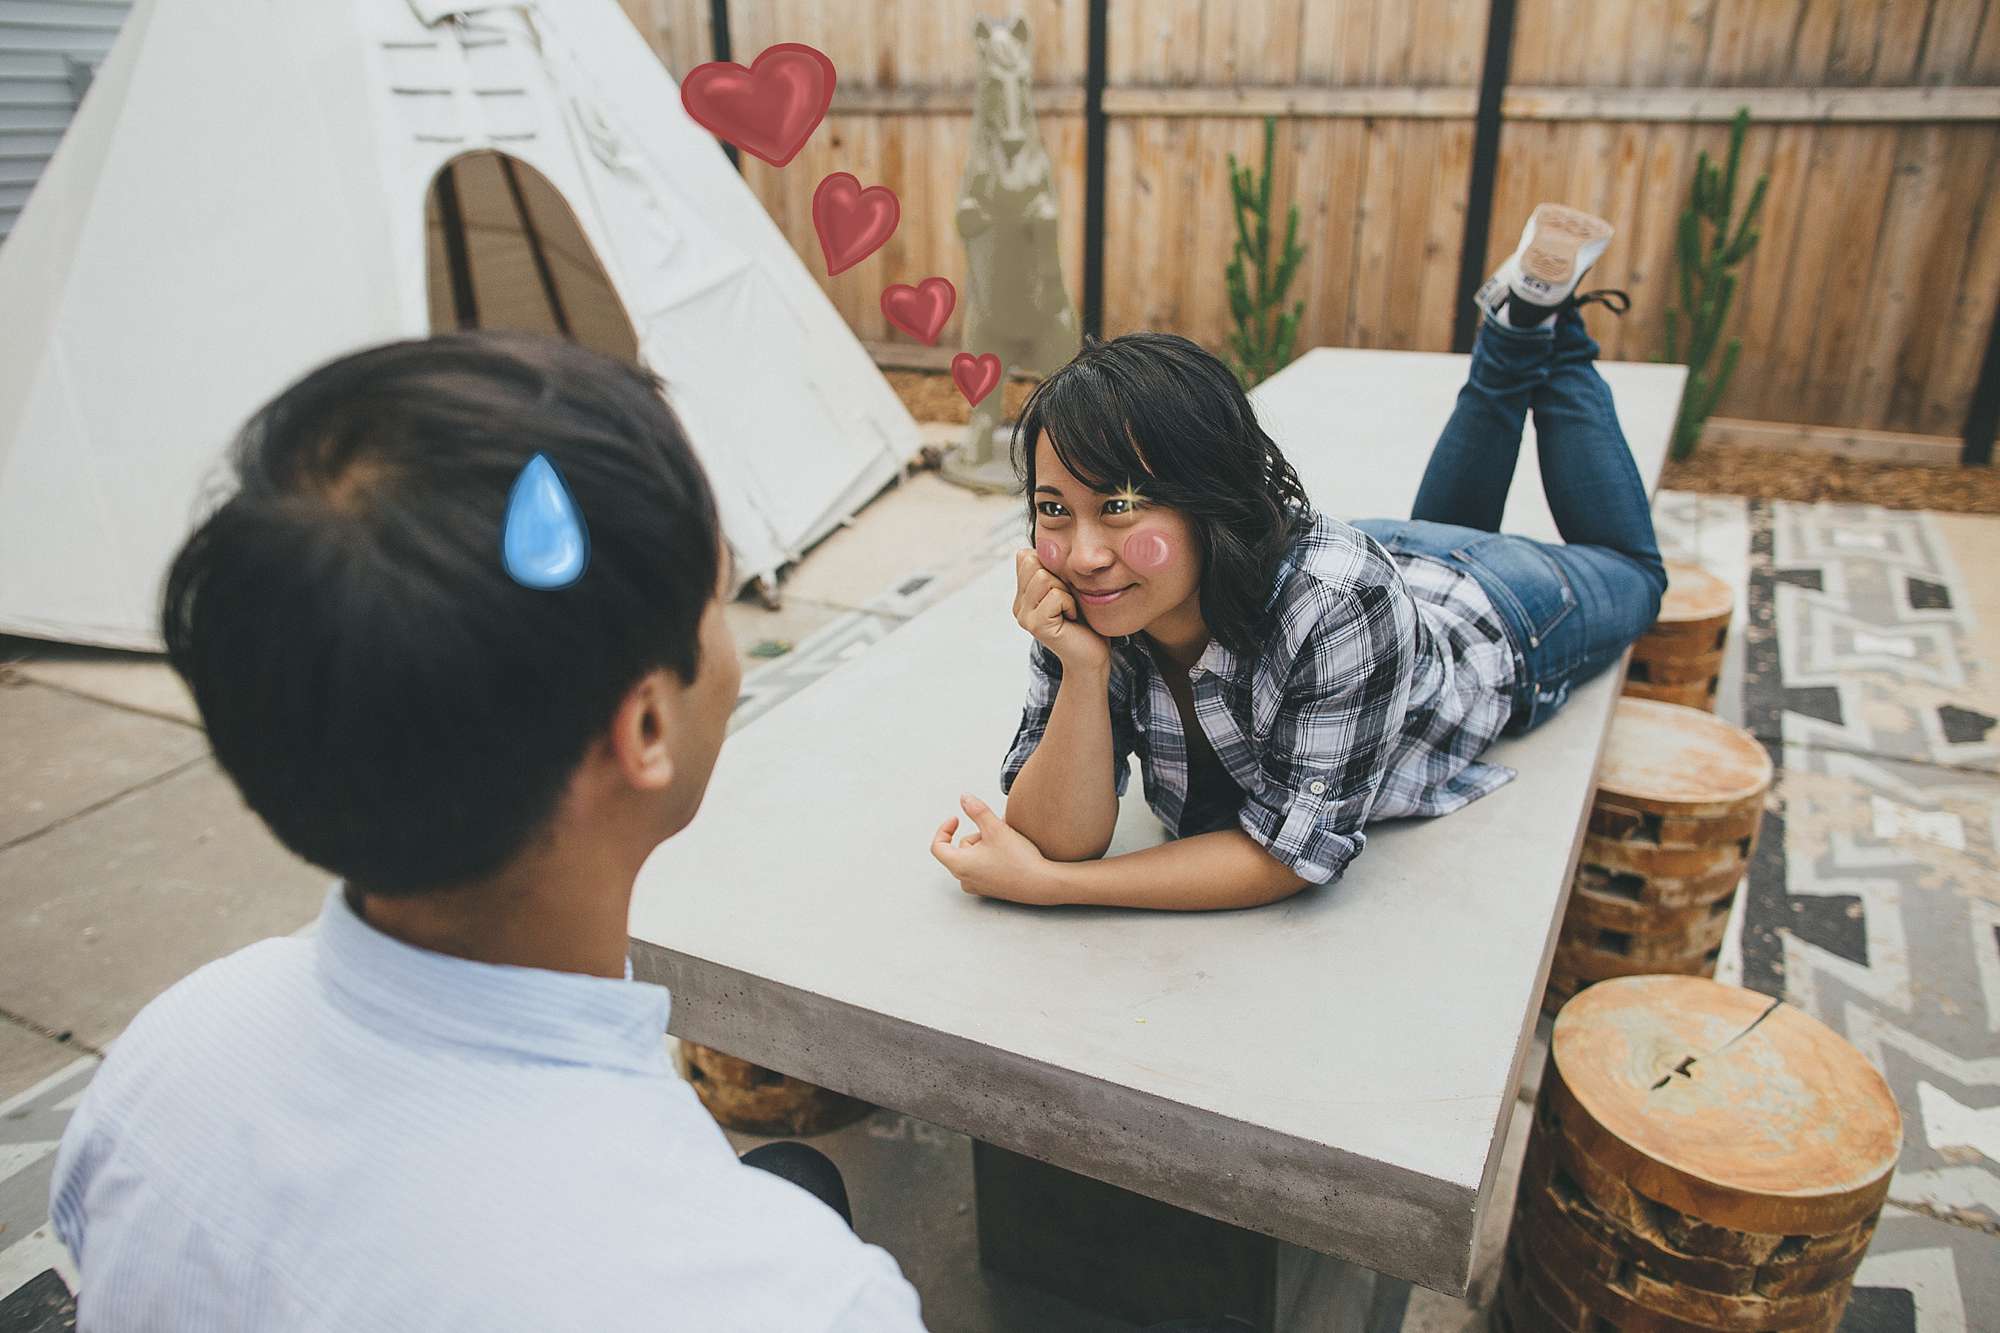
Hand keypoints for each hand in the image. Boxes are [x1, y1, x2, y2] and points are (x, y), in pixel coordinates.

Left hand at [931, 794, 1063, 905]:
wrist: (1041, 883)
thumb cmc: (1018, 859)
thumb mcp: (995, 828)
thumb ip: (977, 810)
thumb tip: (964, 798)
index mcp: (959, 865)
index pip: (938, 846)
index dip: (944, 829)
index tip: (957, 818)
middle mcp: (965, 879)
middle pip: (961, 849)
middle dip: (977, 835)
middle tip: (996, 830)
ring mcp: (977, 886)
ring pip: (973, 857)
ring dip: (985, 844)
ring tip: (1005, 841)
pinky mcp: (990, 889)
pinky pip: (983, 867)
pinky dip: (991, 856)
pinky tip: (1009, 852)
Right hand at [1013, 548, 1108, 672]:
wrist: (1092, 656)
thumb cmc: (1086, 621)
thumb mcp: (1067, 588)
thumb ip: (1050, 571)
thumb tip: (1029, 548)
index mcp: (1023, 595)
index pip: (1026, 557)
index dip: (1051, 566)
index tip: (1063, 589)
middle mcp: (1018, 606)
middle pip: (1034, 564)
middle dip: (1059, 577)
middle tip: (1068, 601)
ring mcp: (1024, 616)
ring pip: (1043, 578)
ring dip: (1065, 590)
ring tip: (1069, 609)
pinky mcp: (1036, 625)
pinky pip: (1055, 595)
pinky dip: (1070, 603)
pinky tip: (1071, 618)